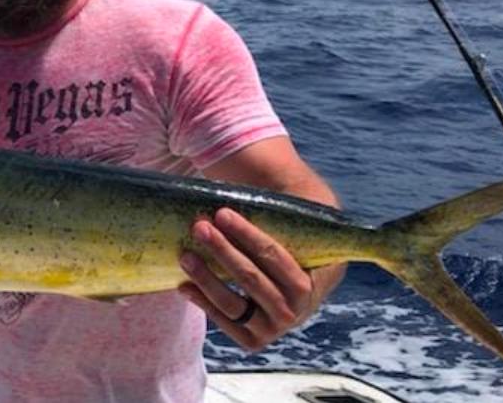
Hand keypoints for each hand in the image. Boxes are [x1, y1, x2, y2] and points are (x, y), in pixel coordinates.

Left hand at [178, 208, 315, 352]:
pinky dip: (202, 303)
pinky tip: (183, 284)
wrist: (293, 280)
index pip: (277, 256)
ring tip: (185, 254)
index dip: (248, 234)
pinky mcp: (254, 340)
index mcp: (319, 279)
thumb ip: (291, 200)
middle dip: (223, 250)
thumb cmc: (291, 238)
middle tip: (199, 226)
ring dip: (206, 277)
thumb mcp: (301, 220)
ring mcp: (276, 328)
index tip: (222, 212)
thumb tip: (262, 160)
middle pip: (252, 279)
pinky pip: (225, 322)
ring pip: (234, 303)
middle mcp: (299, 309)